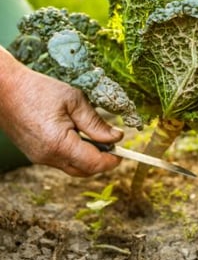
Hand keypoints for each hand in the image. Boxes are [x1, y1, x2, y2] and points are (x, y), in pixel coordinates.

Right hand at [0, 48, 122, 176]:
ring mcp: (38, 157)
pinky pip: (61, 161)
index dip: (111, 160)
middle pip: (84, 171)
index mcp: (59, 144)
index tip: (123, 151)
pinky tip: (79, 136)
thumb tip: (116, 138)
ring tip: (96, 137)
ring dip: (88, 158)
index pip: (93, 164)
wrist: (4, 89)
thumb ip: (96, 123)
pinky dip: (75, 154)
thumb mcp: (75, 101)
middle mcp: (47, 157)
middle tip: (113, 144)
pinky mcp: (35, 154)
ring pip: (72, 168)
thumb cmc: (39, 90)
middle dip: (102, 161)